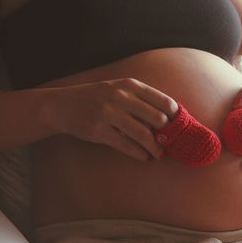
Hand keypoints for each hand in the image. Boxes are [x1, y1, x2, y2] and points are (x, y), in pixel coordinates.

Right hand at [48, 78, 177, 160]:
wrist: (63, 105)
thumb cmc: (98, 97)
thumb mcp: (119, 89)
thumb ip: (141, 99)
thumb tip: (167, 118)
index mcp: (130, 85)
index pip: (163, 100)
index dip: (175, 116)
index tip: (178, 126)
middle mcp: (121, 97)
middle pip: (157, 118)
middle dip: (167, 134)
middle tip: (169, 143)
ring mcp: (109, 113)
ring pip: (143, 134)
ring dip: (155, 148)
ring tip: (160, 155)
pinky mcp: (99, 130)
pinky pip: (126, 145)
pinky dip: (139, 154)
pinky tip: (144, 157)